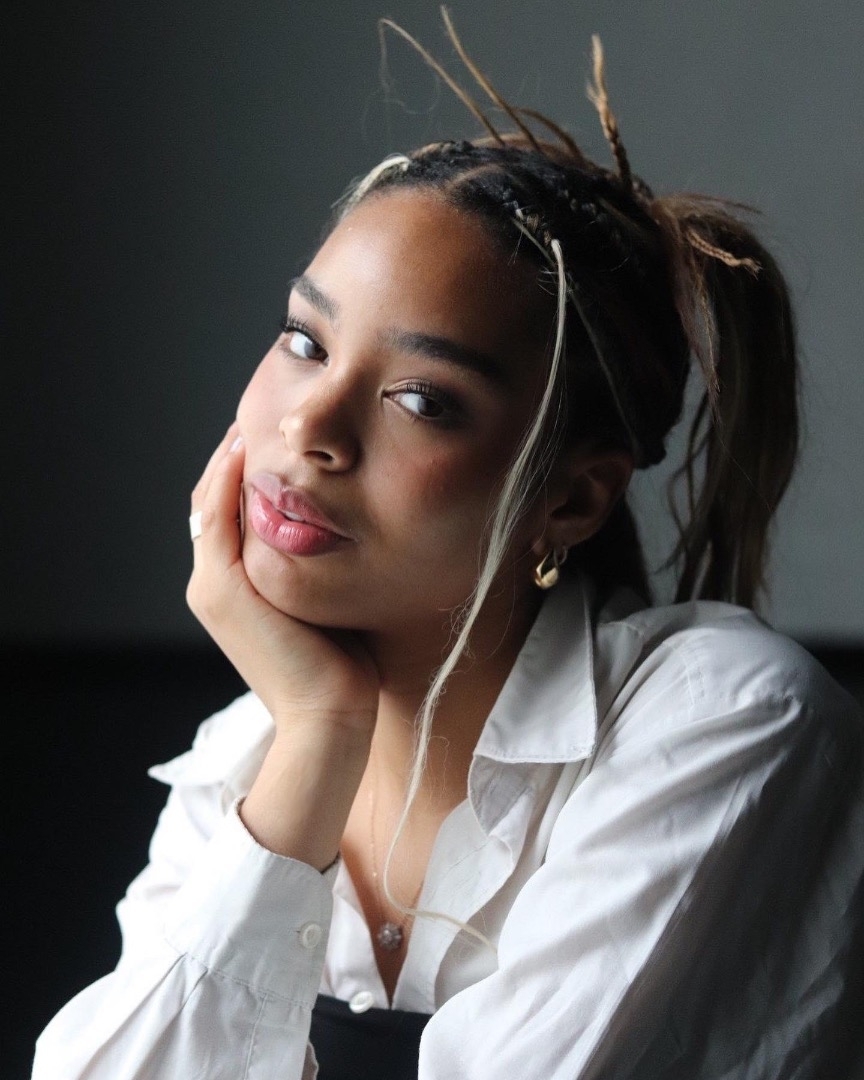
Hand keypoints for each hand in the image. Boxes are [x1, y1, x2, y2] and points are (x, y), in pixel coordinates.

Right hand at [186, 424, 379, 738]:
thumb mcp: (326, 603)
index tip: (274, 442)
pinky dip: (226, 480)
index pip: (229, 515)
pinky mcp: (223, 589)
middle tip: (261, 419)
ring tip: (252, 422)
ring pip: (209, 502)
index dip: (244, 476)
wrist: (330, 717)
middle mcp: (214, 585)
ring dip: (226, 459)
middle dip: (233, 459)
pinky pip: (218, 517)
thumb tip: (344, 532)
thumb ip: (318, 567)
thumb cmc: (342, 668)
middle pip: (213, 502)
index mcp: (235, 590)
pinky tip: (247, 448)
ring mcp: (213, 587)